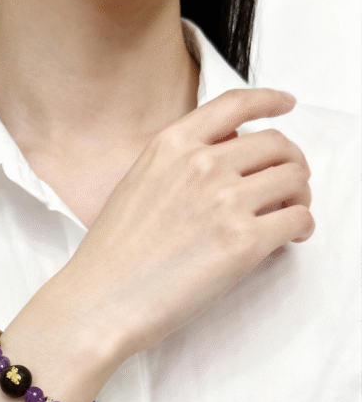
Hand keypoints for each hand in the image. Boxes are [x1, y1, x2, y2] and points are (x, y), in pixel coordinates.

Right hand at [56, 88, 313, 361]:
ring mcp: (224, 201)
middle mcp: (202, 165)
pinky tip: (289, 238)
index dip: (270, 100)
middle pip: (277, 144)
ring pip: (295, 179)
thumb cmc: (110, 257)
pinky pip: (298, 219)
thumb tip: (222, 161)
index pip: (236, 104)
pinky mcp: (243, 242)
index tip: (285, 104)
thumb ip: (177, 165)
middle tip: (288, 186)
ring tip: (287, 215)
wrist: (99, 301)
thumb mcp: (135, 186)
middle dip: (289, 164)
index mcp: (172, 146)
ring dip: (299, 196)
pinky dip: (302, 227)